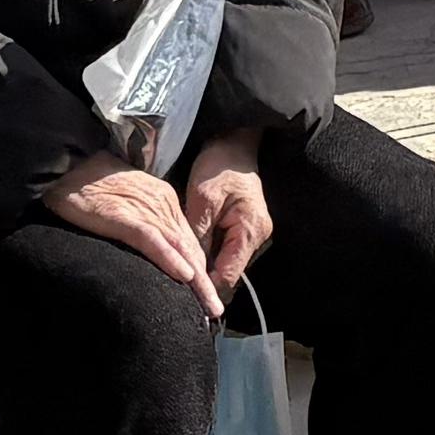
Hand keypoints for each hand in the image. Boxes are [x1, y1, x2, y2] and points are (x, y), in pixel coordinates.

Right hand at [49, 151, 222, 310]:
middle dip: (205, 282)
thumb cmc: (91, 186)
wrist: (69, 166)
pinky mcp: (126, 218)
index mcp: (164, 202)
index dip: (198, 268)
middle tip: (214, 310)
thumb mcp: (128, 206)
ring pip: (179, 248)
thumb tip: (151, 250)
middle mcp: (163, 206)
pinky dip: (170, 259)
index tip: (205, 293)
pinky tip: (185, 276)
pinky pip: (153, 241)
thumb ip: (142, 226)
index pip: (188, 241)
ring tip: (209, 306)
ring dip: (197, 281)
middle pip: (191, 248)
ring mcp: (146, 211)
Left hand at [181, 132, 273, 299]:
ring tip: (182, 263)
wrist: (233, 143)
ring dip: (206, 263)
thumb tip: (190, 269)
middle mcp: (258, 236)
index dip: (205, 286)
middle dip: (204, 276)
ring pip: (227, 262)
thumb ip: (198, 237)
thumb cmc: (218, 166)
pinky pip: (227, 249)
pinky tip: (194, 247)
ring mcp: (254, 233)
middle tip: (176, 278)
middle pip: (229, 271)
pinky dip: (210, 251)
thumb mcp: (202, 200)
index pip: (228, 274)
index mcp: (250, 229)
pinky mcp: (246, 228)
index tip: (180, 291)